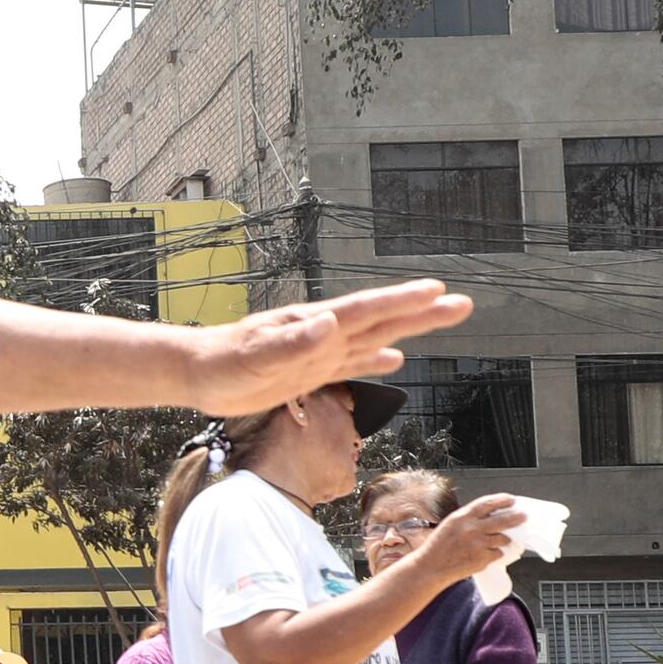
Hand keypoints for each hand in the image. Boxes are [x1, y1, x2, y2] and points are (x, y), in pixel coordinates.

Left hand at [177, 280, 474, 419]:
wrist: (199, 372)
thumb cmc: (222, 363)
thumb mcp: (255, 356)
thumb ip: (292, 342)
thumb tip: (329, 324)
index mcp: (314, 326)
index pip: (367, 310)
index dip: (402, 301)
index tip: (438, 291)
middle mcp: (324, 333)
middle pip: (382, 319)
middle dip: (422, 311)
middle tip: (463, 302)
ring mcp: (320, 350)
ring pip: (375, 337)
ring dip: (409, 329)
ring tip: (444, 317)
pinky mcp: (311, 370)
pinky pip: (353, 363)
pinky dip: (376, 360)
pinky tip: (395, 359)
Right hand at [413, 495, 527, 587]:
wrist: (431, 567)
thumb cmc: (438, 547)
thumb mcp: (450, 525)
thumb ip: (469, 519)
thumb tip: (490, 516)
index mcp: (462, 517)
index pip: (488, 503)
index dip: (502, 500)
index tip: (511, 500)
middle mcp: (472, 528)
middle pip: (502, 520)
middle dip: (516, 517)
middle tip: (523, 516)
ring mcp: (478, 544)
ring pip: (502, 538)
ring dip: (504, 539)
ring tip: (501, 540)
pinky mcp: (482, 558)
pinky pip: (497, 553)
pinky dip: (495, 553)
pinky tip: (487, 554)